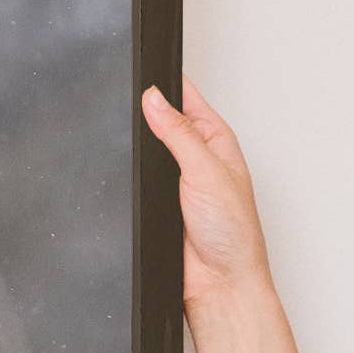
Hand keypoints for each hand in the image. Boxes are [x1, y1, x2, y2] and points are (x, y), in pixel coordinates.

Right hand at [140, 78, 312, 352]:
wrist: (218, 286)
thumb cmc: (233, 235)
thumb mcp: (207, 171)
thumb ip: (178, 133)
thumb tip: (153, 99)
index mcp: (216, 142)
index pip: (187, 99)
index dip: (167, 83)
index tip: (144, 66)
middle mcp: (196, 159)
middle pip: (162, 120)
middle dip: (144, 110)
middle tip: (124, 95)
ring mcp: (174, 182)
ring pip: (146, 150)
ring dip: (135, 145)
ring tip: (121, 131)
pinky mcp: (155, 205)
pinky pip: (135, 180)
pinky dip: (127, 174)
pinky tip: (120, 169)